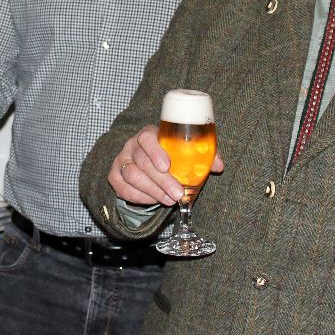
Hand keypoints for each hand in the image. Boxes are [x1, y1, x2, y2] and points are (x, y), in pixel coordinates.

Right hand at [109, 124, 224, 207]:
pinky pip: (124, 189)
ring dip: (152, 191)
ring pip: (132, 176)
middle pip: (142, 162)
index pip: (146, 138)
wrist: (147, 163)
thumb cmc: (169, 155)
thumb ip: (202, 156)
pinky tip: (154, 200)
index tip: (167, 165)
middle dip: (161, 181)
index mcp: (149, 135)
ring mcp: (121, 161)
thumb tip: (218, 165)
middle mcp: (132, 146)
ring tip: (169, 200)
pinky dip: (140, 197)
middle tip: (177, 194)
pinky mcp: (115, 177)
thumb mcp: (184, 152)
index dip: (155, 151)